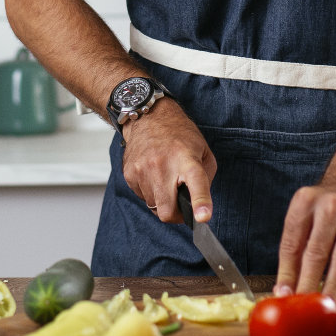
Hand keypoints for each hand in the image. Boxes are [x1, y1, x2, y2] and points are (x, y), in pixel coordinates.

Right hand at [119, 99, 215, 224]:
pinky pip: (142, 197)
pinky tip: (153, 174)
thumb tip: (199, 206)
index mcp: (187, 160)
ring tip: (165, 179)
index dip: (200, 203)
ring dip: (162, 200)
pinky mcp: (129, 174)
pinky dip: (150, 192)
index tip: (203, 218)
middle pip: (167, 211)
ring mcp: (143, 170)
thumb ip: (206, 179)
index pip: (196, 184)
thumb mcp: (203, 151)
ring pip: (154, 207)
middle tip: (182, 205)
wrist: (149, 117)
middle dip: (176, 215)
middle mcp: (163, 165)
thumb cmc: (179, 135)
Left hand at [274, 184, 335, 305]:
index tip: (284, 295)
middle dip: (309, 282)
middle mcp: (330, 206)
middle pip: (317, 251)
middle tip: (306, 305)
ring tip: (326, 306)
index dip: (288, 272)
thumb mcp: (302, 219)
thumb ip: (293, 251)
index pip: (293, 242)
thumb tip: (284, 291)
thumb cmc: (321, 212)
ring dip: (333, 286)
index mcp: (305, 202)